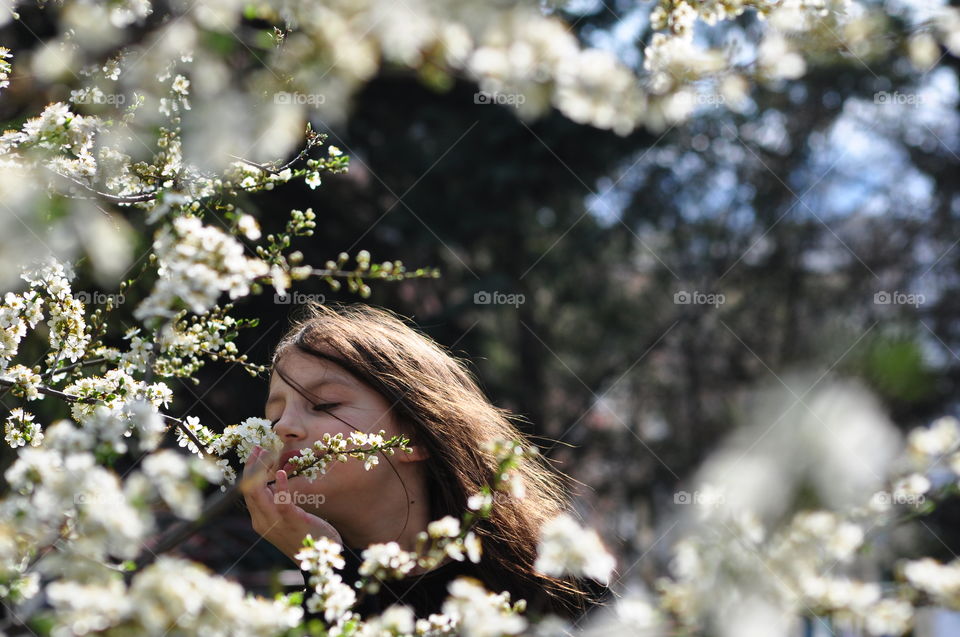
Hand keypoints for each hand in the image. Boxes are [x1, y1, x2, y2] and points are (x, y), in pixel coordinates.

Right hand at [242, 445, 342, 564]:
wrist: (319, 562)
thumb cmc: (304, 537)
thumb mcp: (285, 519)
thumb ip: (277, 504)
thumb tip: (274, 483)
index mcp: (260, 519)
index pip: (247, 492)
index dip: (249, 472)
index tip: (255, 453)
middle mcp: (262, 521)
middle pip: (248, 489)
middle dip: (251, 466)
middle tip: (258, 446)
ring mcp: (275, 523)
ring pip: (258, 493)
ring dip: (260, 470)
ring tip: (266, 452)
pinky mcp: (291, 521)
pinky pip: (281, 502)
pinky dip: (280, 486)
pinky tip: (280, 473)